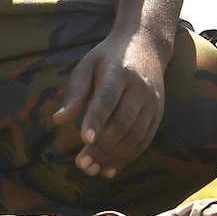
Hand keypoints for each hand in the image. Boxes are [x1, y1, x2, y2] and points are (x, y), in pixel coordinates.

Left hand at [52, 29, 167, 178]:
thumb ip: (75, 92)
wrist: (146, 45)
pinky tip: (110, 169)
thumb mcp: (87, 65)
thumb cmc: (108, 57)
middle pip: (122, 123)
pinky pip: (144, 141)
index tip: (83, 139)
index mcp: (119, 72)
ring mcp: (152, 103)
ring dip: (113, 157)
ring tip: (92, 170)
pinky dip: (127, 158)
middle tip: (81, 164)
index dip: (96, 119)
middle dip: (102, 146)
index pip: (107, 99)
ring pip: (134, 136)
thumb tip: (58, 120)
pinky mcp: (158, 115)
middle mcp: (139, 89)